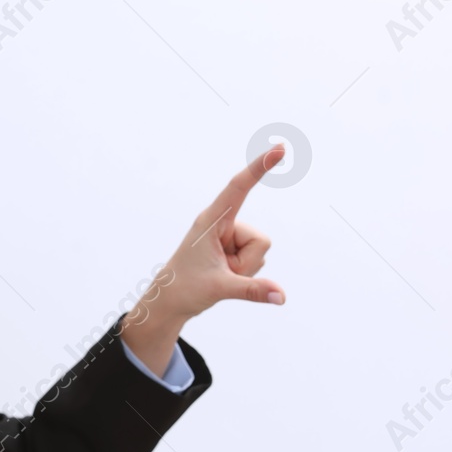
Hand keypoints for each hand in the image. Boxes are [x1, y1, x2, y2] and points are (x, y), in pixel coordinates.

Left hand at [117, 146, 285, 370]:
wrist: (170, 302)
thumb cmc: (185, 288)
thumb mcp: (220, 288)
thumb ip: (253, 290)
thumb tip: (282, 296)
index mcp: (212, 220)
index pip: (239, 187)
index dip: (260, 167)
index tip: (279, 149)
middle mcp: (223, 223)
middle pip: (260, 240)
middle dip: (247, 263)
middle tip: (221, 272)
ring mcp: (230, 236)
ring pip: (260, 251)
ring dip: (244, 269)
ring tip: (219, 274)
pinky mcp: (234, 248)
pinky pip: (256, 259)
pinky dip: (245, 272)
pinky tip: (224, 276)